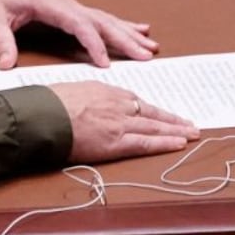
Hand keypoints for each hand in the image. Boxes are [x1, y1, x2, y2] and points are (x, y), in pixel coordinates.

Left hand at [0, 0, 157, 68]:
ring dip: (129, 33)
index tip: (106, 63)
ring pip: (107, 20)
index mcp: (51, 4)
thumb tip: (6, 65)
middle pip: (102, 22)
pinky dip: (122, 25)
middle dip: (125, 39)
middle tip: (147, 55)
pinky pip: (101, 19)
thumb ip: (1, 41)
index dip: (94, 44)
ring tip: (151, 46)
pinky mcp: (73, 11)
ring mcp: (72, 6)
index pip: (79, 24)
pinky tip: (140, 30)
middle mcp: (67, 4)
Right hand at [49, 81, 199, 162]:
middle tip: (189, 123)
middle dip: (172, 119)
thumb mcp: (71, 91)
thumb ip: (86, 99)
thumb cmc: (49, 104)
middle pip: (150, 112)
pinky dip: (165, 142)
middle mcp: (117, 104)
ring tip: (192, 133)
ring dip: (175, 130)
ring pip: (154, 126)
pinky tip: (179, 143)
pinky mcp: (116, 141)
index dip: (151, 109)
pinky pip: (146, 142)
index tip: (162, 114)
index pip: (135, 101)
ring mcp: (119, 122)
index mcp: (105, 91)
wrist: (42, 115)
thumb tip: (86, 106)